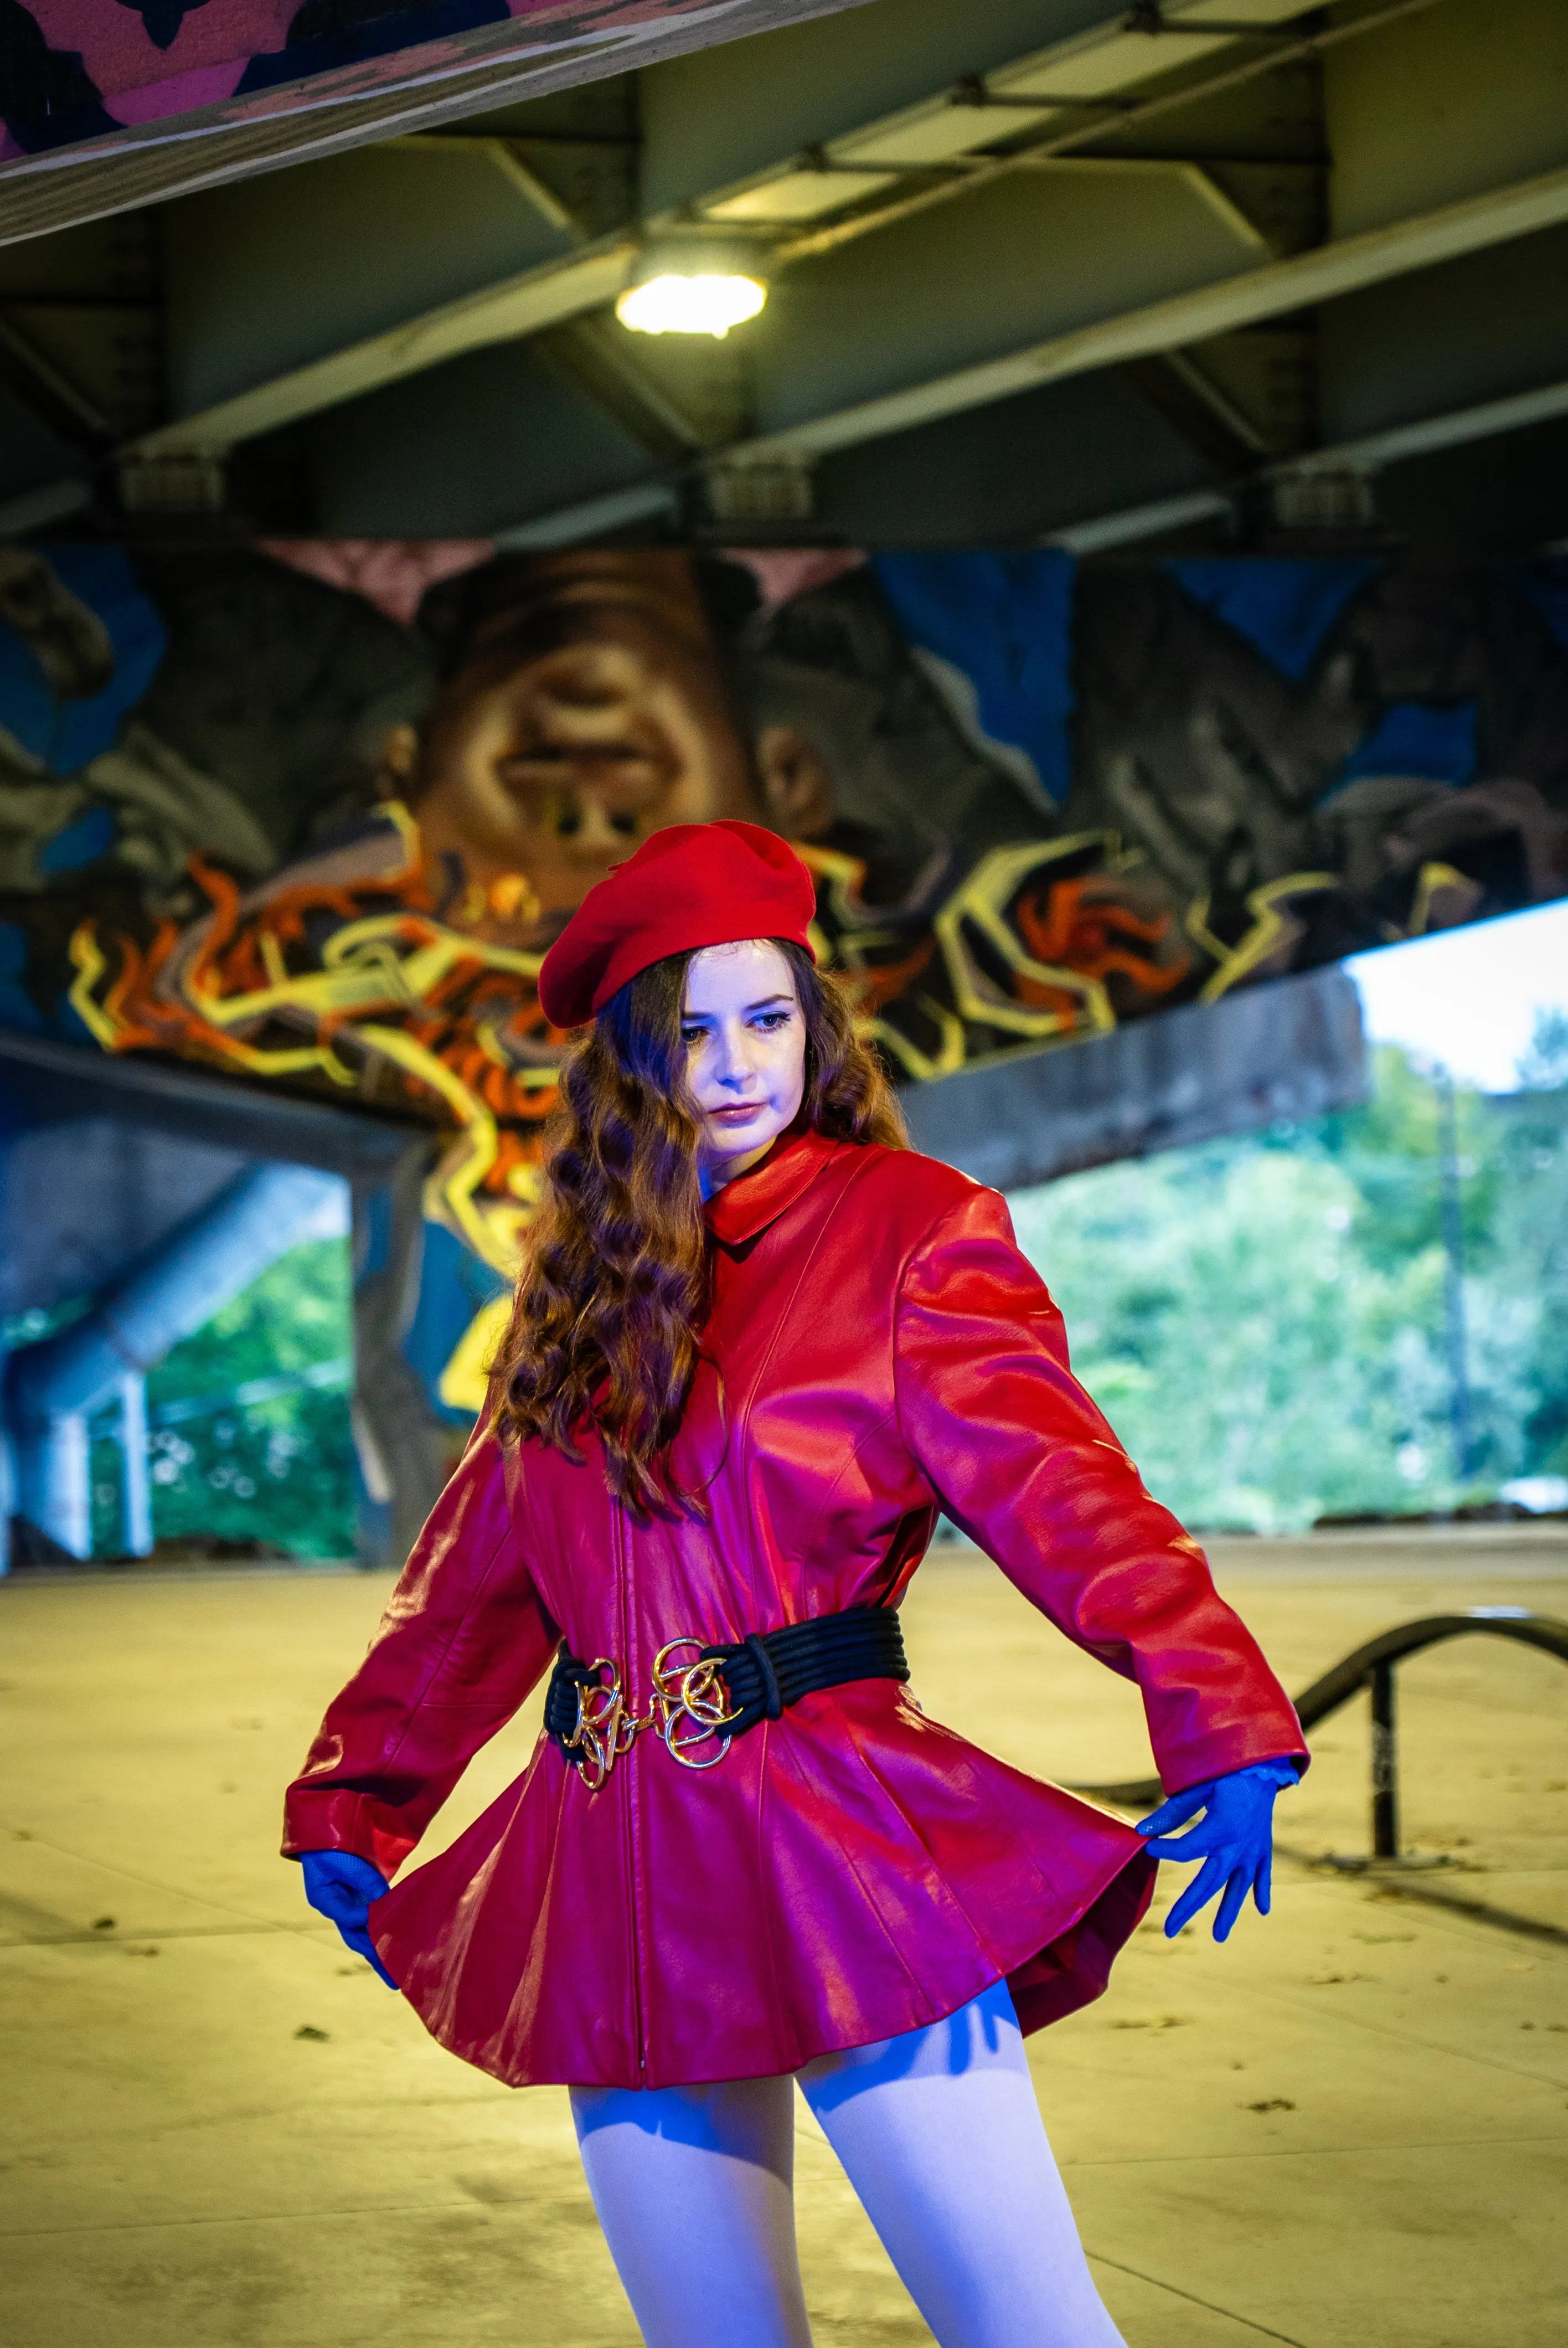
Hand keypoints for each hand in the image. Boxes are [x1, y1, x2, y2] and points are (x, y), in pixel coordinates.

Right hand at [299, 1848, 397, 1987]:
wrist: (328, 1839)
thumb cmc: (333, 1848)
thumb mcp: (346, 1861)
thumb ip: (365, 1879)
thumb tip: (385, 1900)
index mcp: (324, 1898)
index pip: (347, 1916)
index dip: (366, 1919)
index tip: (382, 1919)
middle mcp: (335, 1909)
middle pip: (356, 1937)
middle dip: (375, 1956)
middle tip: (393, 1979)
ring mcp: (347, 1909)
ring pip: (364, 1936)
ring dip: (379, 1954)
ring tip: (395, 1977)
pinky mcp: (359, 1904)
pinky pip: (370, 1925)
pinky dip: (381, 1937)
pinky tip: (394, 1950)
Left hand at [1135, 1760, 1296, 1941]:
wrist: (1264, 1763)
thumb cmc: (1226, 1772)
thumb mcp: (1198, 1787)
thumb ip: (1172, 1812)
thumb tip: (1142, 1832)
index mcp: (1219, 1828)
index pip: (1186, 1851)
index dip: (1165, 1851)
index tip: (1149, 1847)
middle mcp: (1237, 1846)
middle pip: (1209, 1882)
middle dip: (1188, 1907)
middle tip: (1169, 1929)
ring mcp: (1253, 1850)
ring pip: (1239, 1887)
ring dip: (1228, 1912)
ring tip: (1218, 1937)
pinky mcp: (1263, 1848)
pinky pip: (1263, 1874)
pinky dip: (1262, 1891)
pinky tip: (1262, 1910)